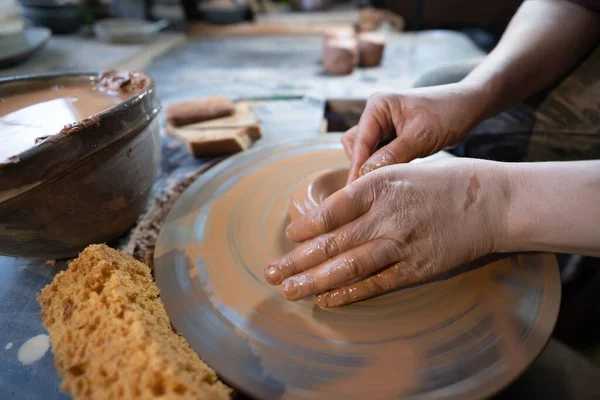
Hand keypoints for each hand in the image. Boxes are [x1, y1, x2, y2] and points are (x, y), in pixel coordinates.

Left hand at [264, 158, 509, 306]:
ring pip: (348, 266)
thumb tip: (334, 205)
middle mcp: (387, 215)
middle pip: (331, 242)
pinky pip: (376, 283)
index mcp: (380, 185)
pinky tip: (327, 300)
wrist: (493, 202)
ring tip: (289, 290)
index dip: (306, 226)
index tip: (290, 235)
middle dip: (296, 260)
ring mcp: (402, 244)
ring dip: (314, 281)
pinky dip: (349, 293)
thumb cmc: (447, 181)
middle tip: (271, 272)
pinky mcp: (417, 267)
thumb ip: (368, 188)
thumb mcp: (403, 170)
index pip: (331, 209)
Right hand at [343, 83, 484, 182]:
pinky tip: (395, 176)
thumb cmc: (448, 114)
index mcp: (378, 105)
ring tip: (389, 181)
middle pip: (356, 146)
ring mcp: (382, 125)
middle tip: (375, 189)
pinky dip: (384, 165)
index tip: (356, 191)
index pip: (360, 141)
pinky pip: (378, 154)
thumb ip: (392, 155)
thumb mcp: (421, 137)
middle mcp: (375, 113)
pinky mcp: (390, 136)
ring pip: (365, 152)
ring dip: (374, 166)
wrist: (468, 106)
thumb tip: (366, 175)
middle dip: (364, 166)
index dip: (358, 167)